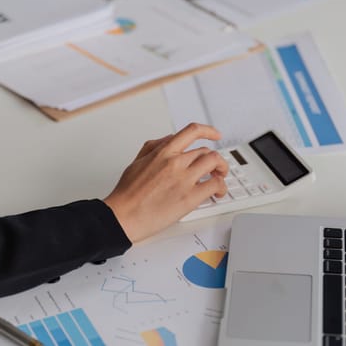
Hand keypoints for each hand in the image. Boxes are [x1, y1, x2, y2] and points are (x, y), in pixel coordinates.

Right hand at [104, 123, 227, 242]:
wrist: (124, 216)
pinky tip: (217, 192)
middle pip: (206, 151)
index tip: (215, 134)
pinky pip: (215, 185)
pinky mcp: (190, 197)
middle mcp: (175, 162)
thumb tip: (169, 139)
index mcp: (163, 152)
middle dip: (214, 159)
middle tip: (216, 167)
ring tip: (219, 177)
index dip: (208, 131)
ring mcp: (184, 179)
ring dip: (221, 169)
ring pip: (214, 163)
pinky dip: (220, 186)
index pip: (192, 131)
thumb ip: (154, 147)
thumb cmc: (127, 193)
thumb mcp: (138, 161)